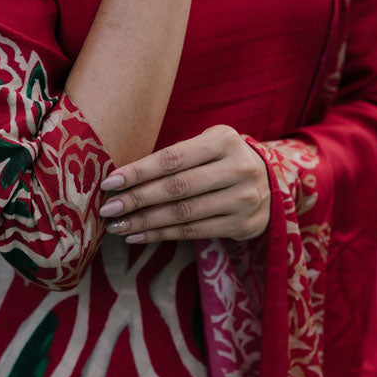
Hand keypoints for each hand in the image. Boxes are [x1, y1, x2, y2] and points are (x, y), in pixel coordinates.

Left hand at [98, 125, 269, 243]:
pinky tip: (138, 236)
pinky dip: (161, 235)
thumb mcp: (206, 145)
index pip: (173, 158)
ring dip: (145, 221)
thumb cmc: (220, 160)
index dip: (139, 172)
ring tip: (117, 226)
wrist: (268, 182)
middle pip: (177, 187)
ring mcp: (244, 198)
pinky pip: (194, 231)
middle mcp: (238, 168)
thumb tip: (122, 178)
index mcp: (224, 140)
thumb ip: (175, 157)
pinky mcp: (243, 224)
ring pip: (184, 213)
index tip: (109, 182)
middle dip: (137, 199)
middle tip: (108, 208)